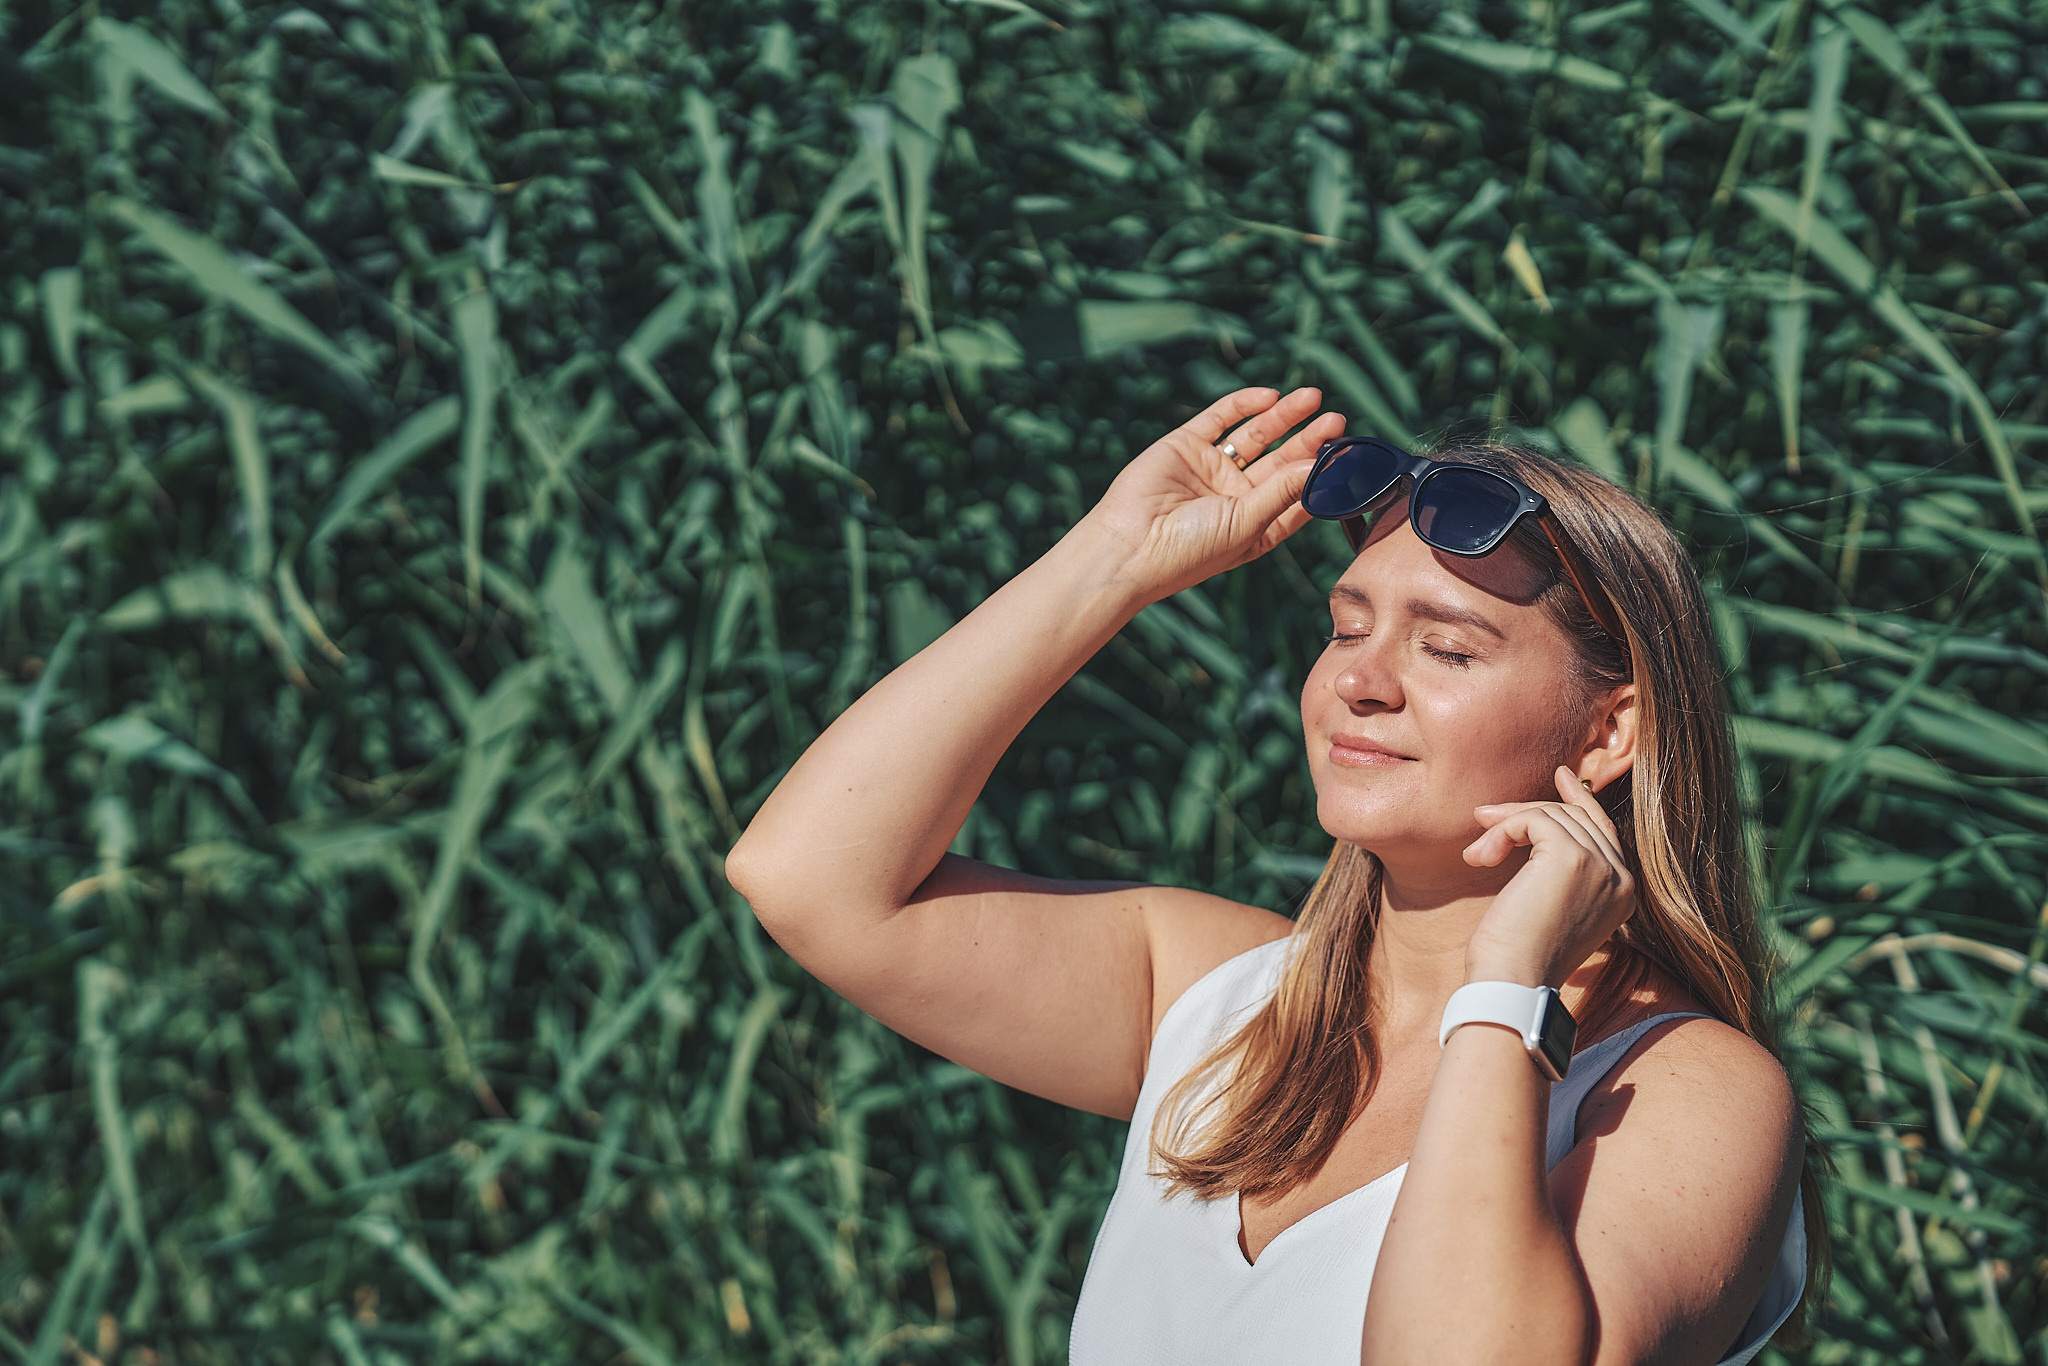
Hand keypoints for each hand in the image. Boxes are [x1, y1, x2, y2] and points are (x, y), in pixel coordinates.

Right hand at [1075, 387, 1346, 604]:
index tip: (1350, 456)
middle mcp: (1236, 497)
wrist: (1128, 547)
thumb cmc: (1188, 551)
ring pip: (1256, 435)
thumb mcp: (1247, 524)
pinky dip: (1243, 405)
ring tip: (1312, 397)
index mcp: (1255, 526)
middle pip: (1282, 461)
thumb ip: (1283, 491)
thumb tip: (1322, 464)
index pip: (1298, 496)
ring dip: (1284, 417)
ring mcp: (1211, 469)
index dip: (1324, 476)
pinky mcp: (1185, 445)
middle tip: (1337, 420)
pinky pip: (1219, 418)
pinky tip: (1270, 397)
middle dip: (1310, 440)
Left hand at [1461, 768, 1635, 988]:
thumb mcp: (1548, 907)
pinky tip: (1481, 858)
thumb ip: (1558, 873)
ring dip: (1505, 828)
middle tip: (1485, 815)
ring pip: (1551, 815)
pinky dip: (1502, 832)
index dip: (1582, 801)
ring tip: (1477, 856)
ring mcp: (1602, 866)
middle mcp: (1622, 879)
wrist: (1512, 982)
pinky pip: (1533, 820)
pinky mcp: (1573, 857)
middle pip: (1577, 818)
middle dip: (1527, 812)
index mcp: (1623, 894)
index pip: (1605, 832)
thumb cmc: (1516, 955)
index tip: (1562, 776)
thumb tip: (1536, 830)